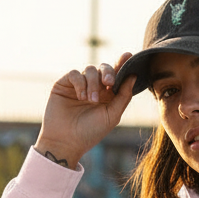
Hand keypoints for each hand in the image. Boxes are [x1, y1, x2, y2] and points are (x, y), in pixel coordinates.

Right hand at [33, 53, 135, 168]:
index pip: (117, 75)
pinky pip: (75, 74)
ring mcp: (79, 85)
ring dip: (93, 84)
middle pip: (104, 68)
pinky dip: (80, 83)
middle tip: (109, 82)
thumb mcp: (112, 115)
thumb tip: (133, 76)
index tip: (128, 56)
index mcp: (108, 95)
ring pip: (90, 70)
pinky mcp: (65, 84)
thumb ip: (123, 96)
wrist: (66, 141)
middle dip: (108, 72)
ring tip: (91, 100)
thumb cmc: (90, 132)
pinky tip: (81, 97)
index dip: (122, 64)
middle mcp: (94, 88)